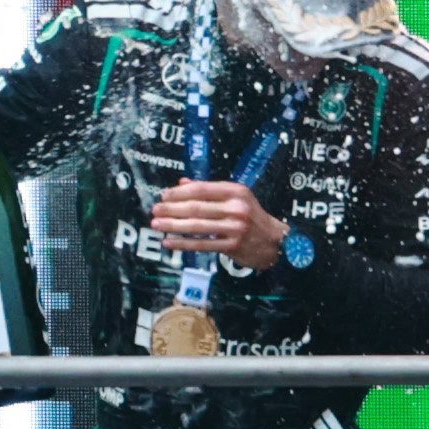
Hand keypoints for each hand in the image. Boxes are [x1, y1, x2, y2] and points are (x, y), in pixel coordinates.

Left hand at [148, 180, 285, 270]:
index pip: (202, 189)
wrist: (274, 240)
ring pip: (197, 226)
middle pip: (196, 207)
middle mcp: (236, 208)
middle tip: (155, 210)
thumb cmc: (250, 216)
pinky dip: (183, 243)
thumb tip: (182, 183)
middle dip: (172, 209)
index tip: (164, 195)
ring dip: (173, 225)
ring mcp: (234, 228)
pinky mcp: (232, 246)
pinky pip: (202, 245)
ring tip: (156, 224)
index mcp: (235, 191)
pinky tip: (169, 242)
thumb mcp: (235, 197)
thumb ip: (209, 190)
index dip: (180, 192)